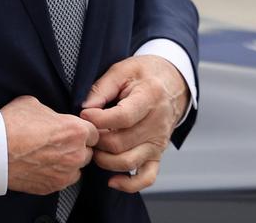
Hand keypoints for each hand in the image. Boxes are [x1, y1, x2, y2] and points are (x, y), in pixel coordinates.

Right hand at [1, 95, 99, 195]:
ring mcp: (66, 173)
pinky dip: (57, 174)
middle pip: (88, 151)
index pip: (95, 132)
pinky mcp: (54, 186)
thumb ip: (52, 113)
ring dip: (68, 162)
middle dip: (77, 146)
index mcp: (76, 131)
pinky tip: (43, 166)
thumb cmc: (12, 124)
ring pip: (77, 168)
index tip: (74, 130)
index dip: (83, 129)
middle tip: (59, 142)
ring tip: (50, 155)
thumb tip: (53, 118)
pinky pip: (63, 180)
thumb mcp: (34, 104)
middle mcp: (76, 154)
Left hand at [79, 55, 187, 192]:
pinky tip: (111, 179)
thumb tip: (85, 108)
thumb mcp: (122, 71)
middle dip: (96, 140)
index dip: (99, 120)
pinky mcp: (157, 155)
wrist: (172, 83)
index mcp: (150, 97)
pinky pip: (146, 178)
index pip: (123, 117)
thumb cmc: (144, 75)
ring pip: (128, 162)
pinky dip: (128, 184)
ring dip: (104, 159)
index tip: (84, 115)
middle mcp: (157, 123)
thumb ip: (102, 88)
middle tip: (87, 131)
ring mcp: (158, 142)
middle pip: (121, 142)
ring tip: (94, 146)